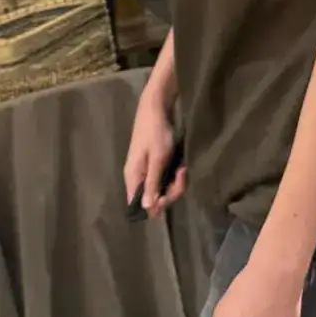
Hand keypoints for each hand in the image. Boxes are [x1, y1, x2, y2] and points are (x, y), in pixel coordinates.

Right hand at [123, 93, 184, 217]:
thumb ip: (153, 183)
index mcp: (133, 178)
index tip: (170, 191)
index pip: (140, 205)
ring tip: (182, 168)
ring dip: (175, 182)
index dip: (157, 205)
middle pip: (154, 198)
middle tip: (182, 173)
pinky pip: (163, 178)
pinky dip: (173, 175)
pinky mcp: (153, 164)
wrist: (156, 108)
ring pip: (161, 188)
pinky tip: (180, 166)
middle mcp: (137, 177)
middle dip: (172, 191)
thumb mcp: (158, 159)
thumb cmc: (156, 132)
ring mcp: (145, 171)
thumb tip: (147, 209)